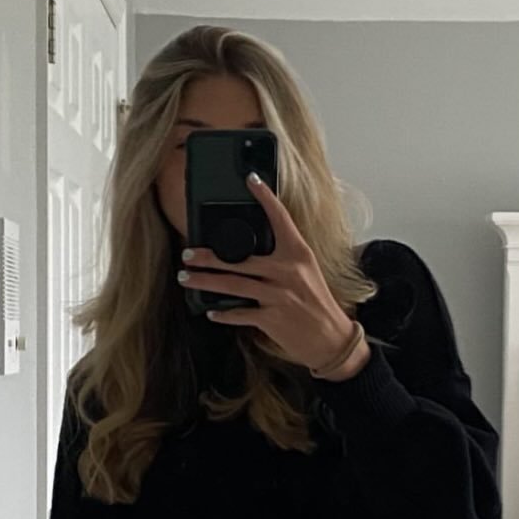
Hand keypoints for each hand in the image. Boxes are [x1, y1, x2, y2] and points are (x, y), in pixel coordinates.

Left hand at [176, 173, 368, 375]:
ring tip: (186, 278)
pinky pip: (240, 314)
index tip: (251, 180)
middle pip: (240, 260)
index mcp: (298, 254)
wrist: (331, 339)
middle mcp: (287, 272)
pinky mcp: (272, 319)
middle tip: (188, 254)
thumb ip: (284, 259)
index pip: (281, 219)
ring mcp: (278, 296)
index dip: (265, 197)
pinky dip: (223, 313)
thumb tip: (251, 252)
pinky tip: (211, 311)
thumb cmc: (318, 304)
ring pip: (232, 285)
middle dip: (208, 257)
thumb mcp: (307, 272)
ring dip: (205, 281)